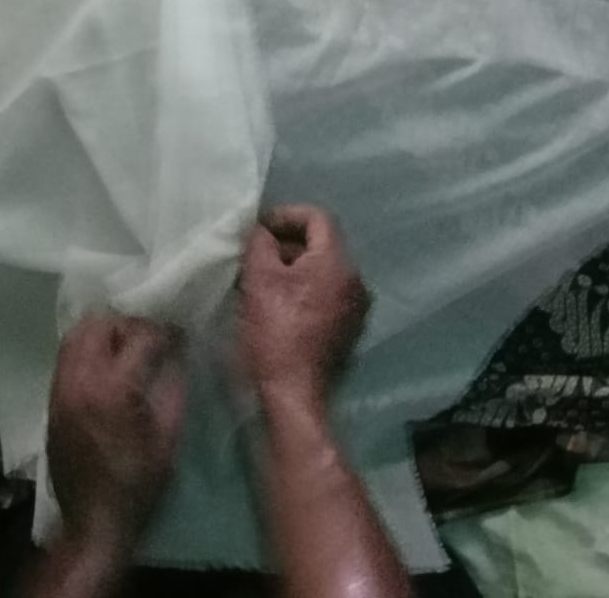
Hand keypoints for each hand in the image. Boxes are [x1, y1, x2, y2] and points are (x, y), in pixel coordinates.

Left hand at [47, 315, 187, 545]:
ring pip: (75, 335)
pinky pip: (66, 357)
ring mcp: (59, 388)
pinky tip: (107, 366)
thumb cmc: (138, 482)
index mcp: (113, 388)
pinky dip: (87, 350)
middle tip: (151, 339)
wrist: (93, 520)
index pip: (140, 336)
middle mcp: (79, 379)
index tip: (180, 336)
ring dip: (104, 333)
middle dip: (129, 324)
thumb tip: (179, 352)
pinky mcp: (51, 400)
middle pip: (100, 324)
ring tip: (128, 349)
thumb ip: (174, 385)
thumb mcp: (169, 435)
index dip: (165, 331)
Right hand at [238, 205, 370, 407]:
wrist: (293, 393)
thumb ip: (259, 243)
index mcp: (338, 262)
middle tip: (252, 255)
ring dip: (291, 268)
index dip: (284, 216)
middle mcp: (355, 280)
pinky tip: (275, 304)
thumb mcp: (258, 279)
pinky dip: (302, 290)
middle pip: (320, 244)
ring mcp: (355, 307)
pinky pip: (325, 294)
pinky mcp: (348, 328)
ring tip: (258, 280)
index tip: (257, 230)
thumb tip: (261, 230)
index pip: (317, 217)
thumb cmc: (275, 332)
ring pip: (321, 271)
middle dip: (285, 244)